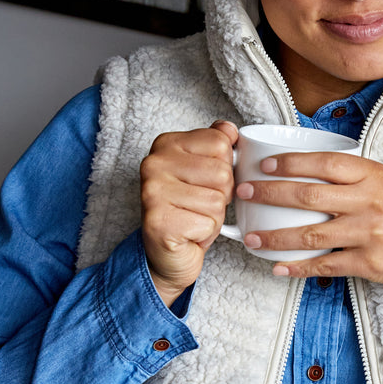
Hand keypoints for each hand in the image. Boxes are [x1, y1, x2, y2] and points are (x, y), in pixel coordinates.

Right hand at [140, 120, 238, 305]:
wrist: (167, 255)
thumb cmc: (190, 211)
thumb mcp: (206, 172)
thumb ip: (216, 146)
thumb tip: (229, 128)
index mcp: (167, 144)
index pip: (220, 142)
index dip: (225, 168)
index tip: (206, 182)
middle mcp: (154, 163)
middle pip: (222, 172)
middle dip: (222, 195)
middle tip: (200, 205)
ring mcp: (153, 192)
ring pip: (217, 199)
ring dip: (215, 216)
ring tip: (195, 219)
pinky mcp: (159, 221)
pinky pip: (209, 222)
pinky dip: (207, 233)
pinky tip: (189, 234)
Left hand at [236, 151, 382, 322]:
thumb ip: (357, 179)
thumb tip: (313, 175)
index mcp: (374, 175)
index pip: (322, 163)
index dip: (289, 162)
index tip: (263, 165)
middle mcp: (369, 201)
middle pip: (307, 196)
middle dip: (269, 194)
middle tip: (242, 193)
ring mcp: (368, 234)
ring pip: (309, 235)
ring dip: (274, 238)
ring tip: (250, 239)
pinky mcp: (370, 264)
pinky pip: (325, 266)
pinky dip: (298, 268)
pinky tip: (278, 268)